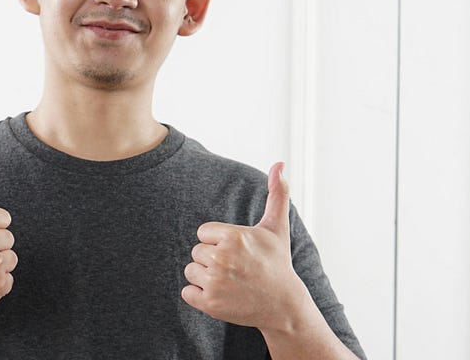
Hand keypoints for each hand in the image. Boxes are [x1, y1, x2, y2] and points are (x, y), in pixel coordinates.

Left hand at [181, 162, 310, 330]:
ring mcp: (215, 282)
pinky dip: (200, 296)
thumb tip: (280, 164)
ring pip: (190, 271)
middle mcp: (222, 258)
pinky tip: (222, 295)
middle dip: (212, 260)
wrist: (283, 305)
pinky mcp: (209, 304)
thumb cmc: (277, 263)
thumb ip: (276, 193)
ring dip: (205, 278)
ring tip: (229, 282)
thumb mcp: (276, 227)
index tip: (238, 253)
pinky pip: (187, 292)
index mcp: (233, 236)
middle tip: (236, 269)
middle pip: (196, 252)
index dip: (218, 242)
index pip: (203, 233)